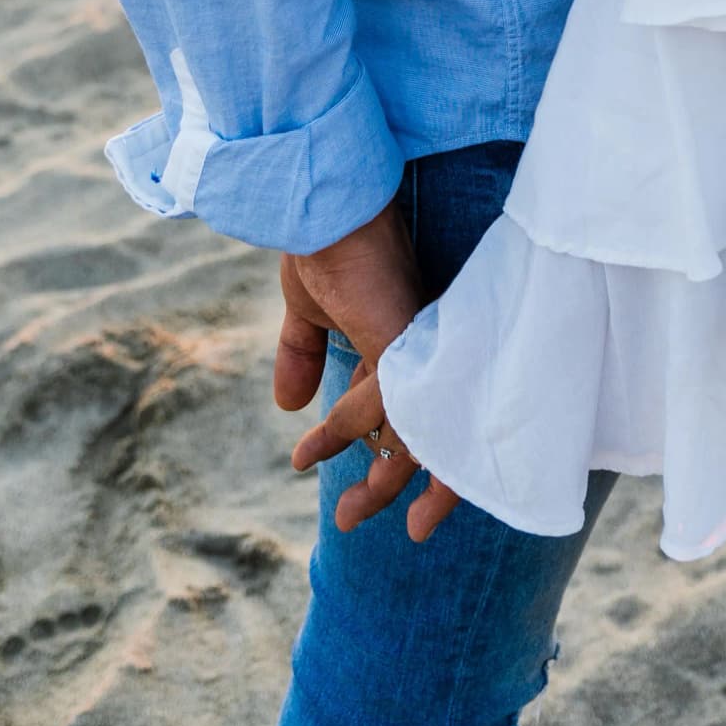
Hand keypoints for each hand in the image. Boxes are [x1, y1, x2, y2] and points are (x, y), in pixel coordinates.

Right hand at [272, 195, 456, 537]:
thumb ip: (302, 352)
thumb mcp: (307, 307)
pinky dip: (356, 432)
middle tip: (369, 523)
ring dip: (386, 479)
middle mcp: (427, 348)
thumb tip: (289, 407)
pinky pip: (393, 406)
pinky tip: (319, 446)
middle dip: (401, 483)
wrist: (323, 203)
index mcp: (409, 340)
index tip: (334, 478)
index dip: (383, 448)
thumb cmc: (324, 241)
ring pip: (422, 432)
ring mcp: (421, 346)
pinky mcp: (403, 340)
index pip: (413, 410)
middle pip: (436, 432)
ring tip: (349, 514)